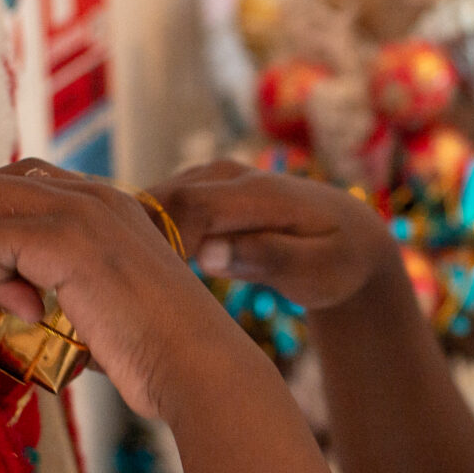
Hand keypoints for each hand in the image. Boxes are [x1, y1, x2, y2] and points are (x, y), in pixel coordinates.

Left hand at [0, 160, 198, 419]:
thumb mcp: (109, 301)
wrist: (195, 364)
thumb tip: (16, 302)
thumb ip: (67, 284)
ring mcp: (82, 212)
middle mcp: (95, 196)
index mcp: (109, 206)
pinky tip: (28, 314)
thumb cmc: (158, 351)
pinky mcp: (67, 239)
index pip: (26, 179)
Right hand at [154, 161, 403, 313]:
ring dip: (134, 243)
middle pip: (159, 203)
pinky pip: (157, 212)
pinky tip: (146, 277)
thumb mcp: (318, 270)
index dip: (161, 243)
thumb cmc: (337, 260)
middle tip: (124, 296)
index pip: (189, 208)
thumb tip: (208, 253)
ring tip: (129, 290)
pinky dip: (144, 240)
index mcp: (257, 193)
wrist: (348, 235)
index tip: (149, 287)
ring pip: (150, 206)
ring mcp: (209, 180)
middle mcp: (225, 176)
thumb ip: (268, 259)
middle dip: (135, 245)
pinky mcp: (198, 193)